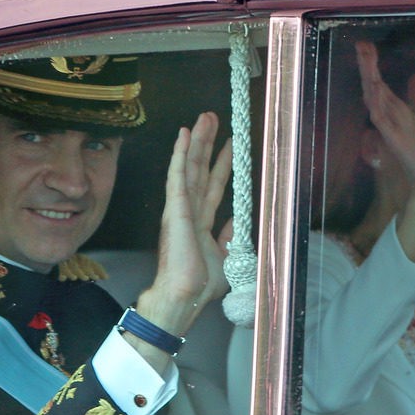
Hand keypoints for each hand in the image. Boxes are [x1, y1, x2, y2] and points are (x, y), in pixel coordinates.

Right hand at [133, 112, 231, 360]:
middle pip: (200, 170)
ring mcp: (180, 209)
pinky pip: (179, 177)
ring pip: (190, 167)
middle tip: (212, 118)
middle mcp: (189, 212)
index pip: (213, 187)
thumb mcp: (226, 257)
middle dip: (207, 144)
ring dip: (196, 142)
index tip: (229, 145)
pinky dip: (181, 155)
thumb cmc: (201, 286)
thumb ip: (230, 236)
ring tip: (202, 118)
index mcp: (200, 223)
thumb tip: (239, 221)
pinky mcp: (175, 210)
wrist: (185, 297)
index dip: (221, 164)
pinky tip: (184, 135)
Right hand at [355, 40, 414, 203]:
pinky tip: (374, 90)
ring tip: (365, 59)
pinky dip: (377, 106)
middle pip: (376, 88)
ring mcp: (390, 129)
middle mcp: (390, 119)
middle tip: (361, 45)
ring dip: (371, 80)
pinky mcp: (394, 141)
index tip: (366, 46)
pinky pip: (382, 121)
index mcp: (398, 113)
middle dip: (369, 67)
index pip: (382, 85)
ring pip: (377, 100)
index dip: (373, 67)